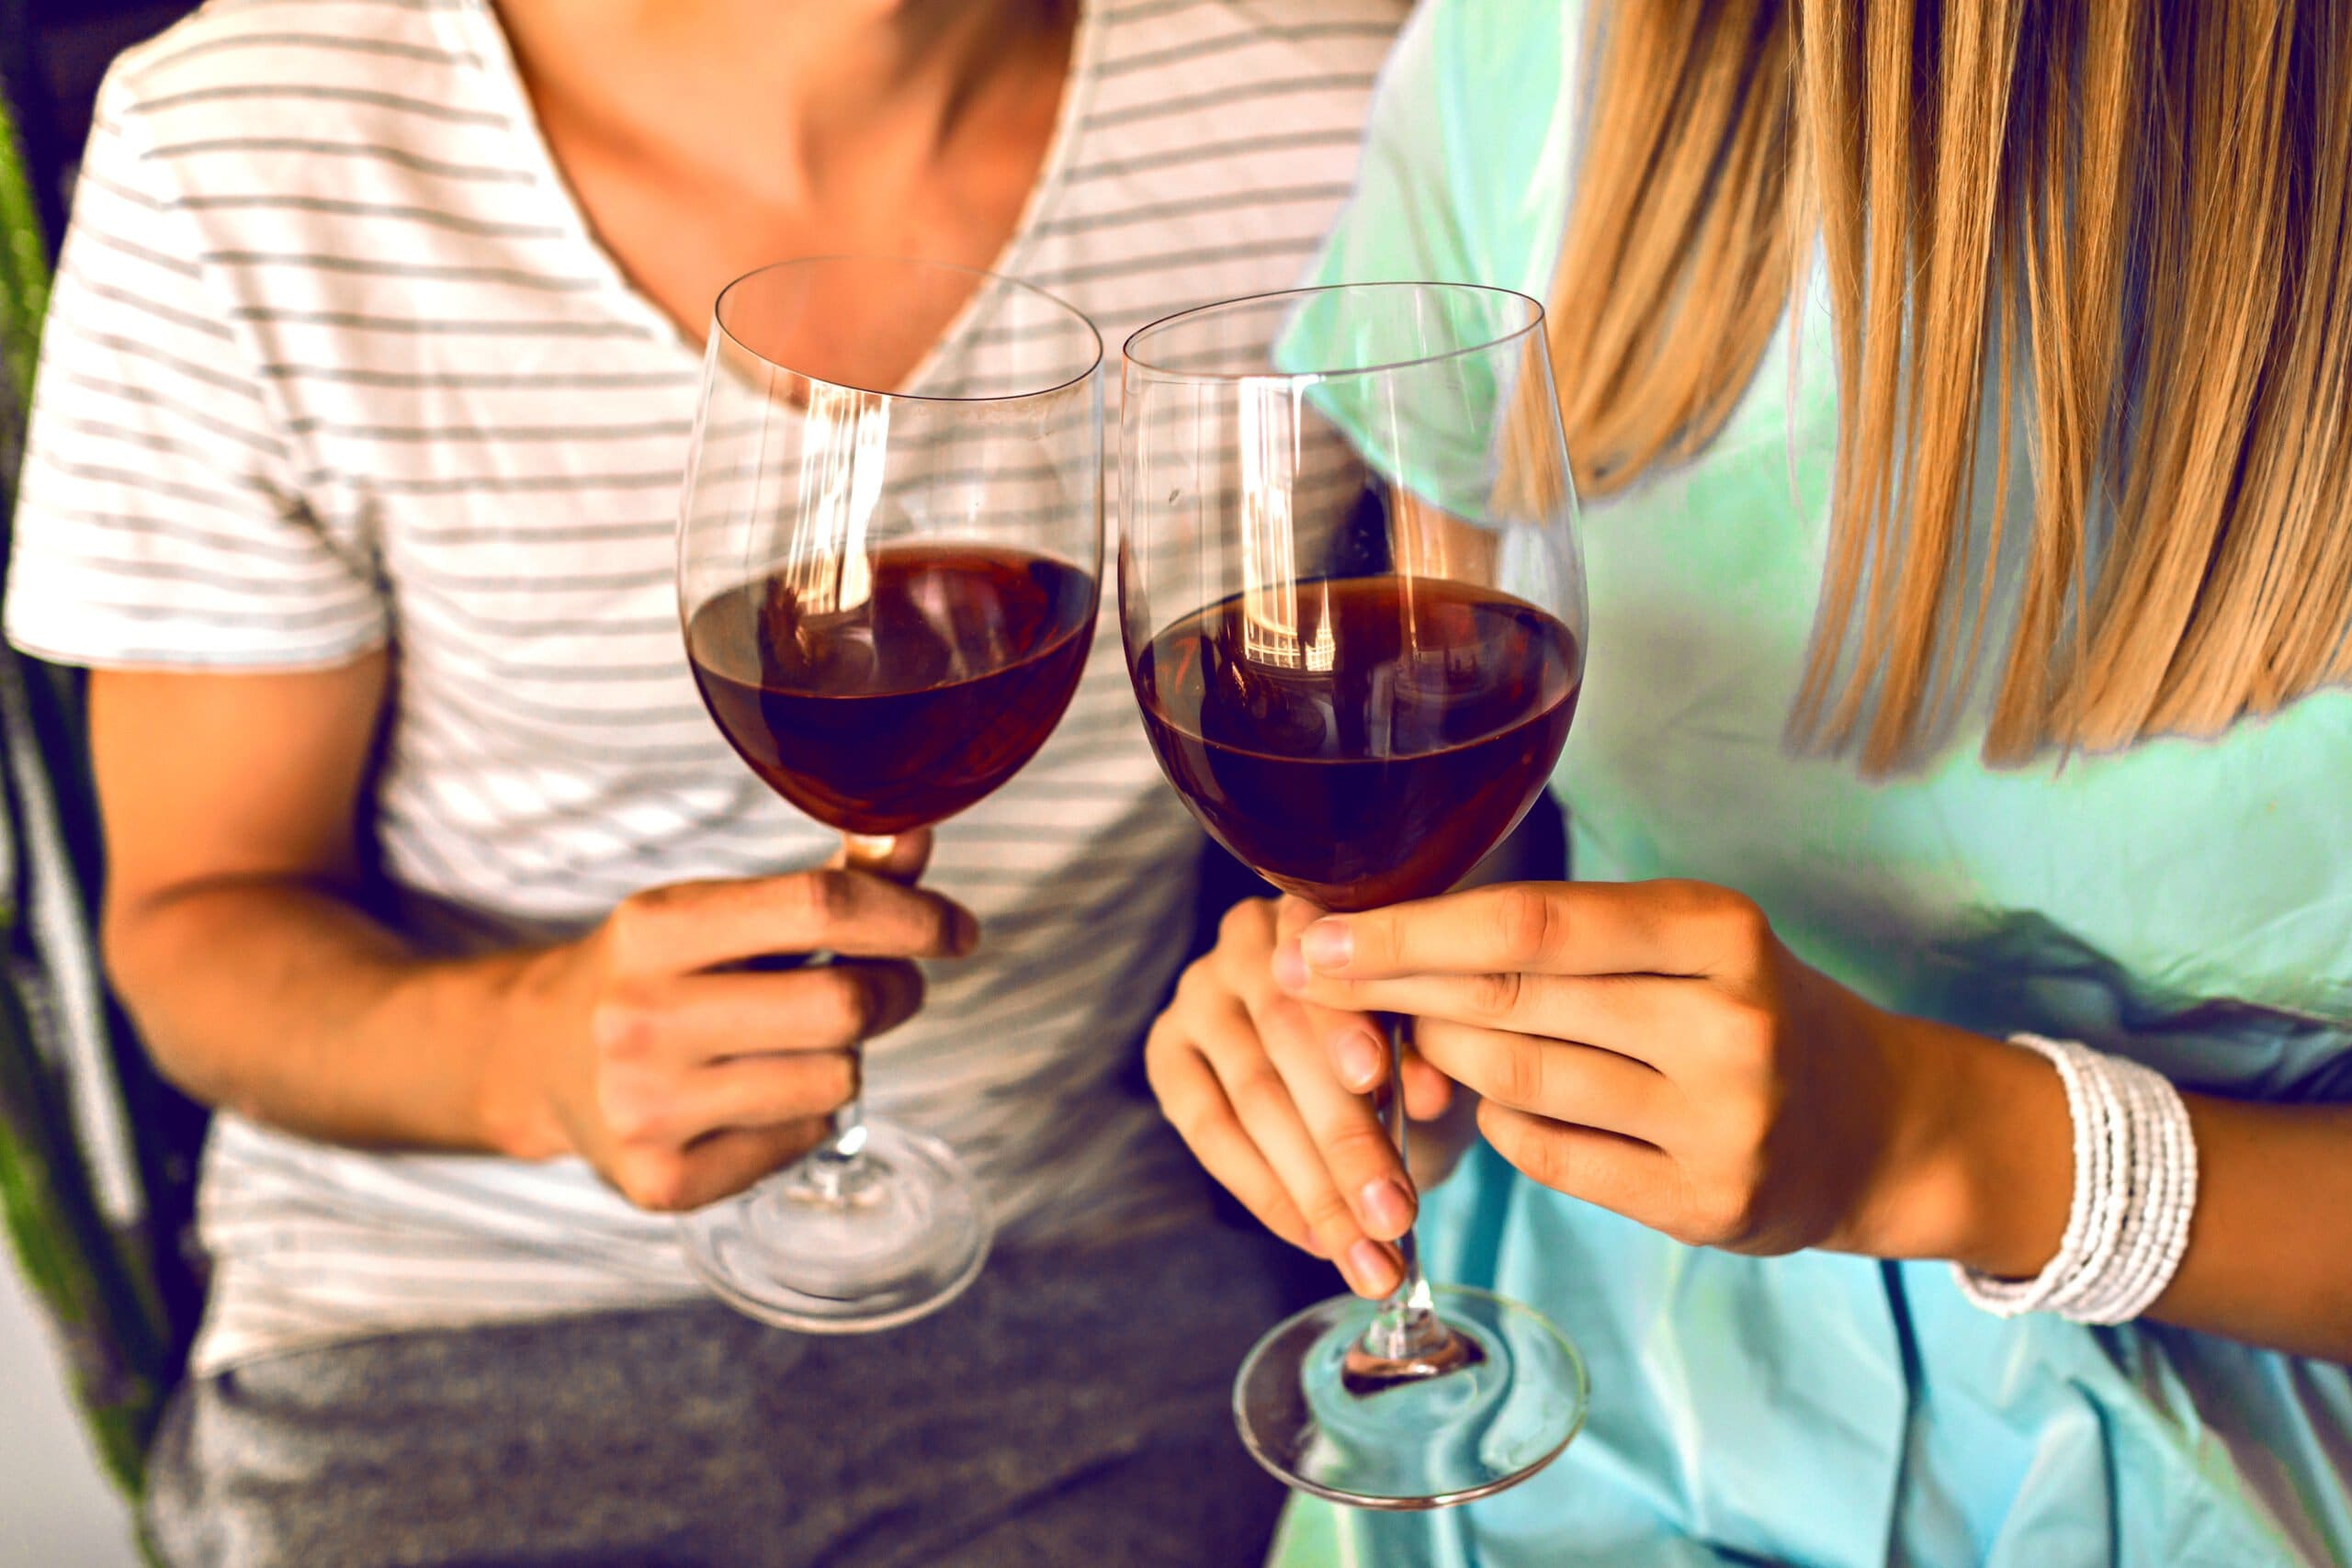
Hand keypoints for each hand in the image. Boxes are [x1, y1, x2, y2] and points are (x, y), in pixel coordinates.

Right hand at [495, 831, 978, 1212]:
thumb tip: (915, 835)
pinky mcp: (662, 1182)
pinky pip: (804, 1141)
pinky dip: (805, 1116)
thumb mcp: (721, 911)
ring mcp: (646, 1108)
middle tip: (885, 989)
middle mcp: (639, 1017)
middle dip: (895, 992)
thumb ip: (829, 883)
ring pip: (836, 1082)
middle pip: (844, 1005)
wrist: (539, 1058)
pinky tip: (754, 1095)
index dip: (911, 915)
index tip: (955, 928)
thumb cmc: (659, 971)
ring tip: (793, 1043)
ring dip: (843, 1058)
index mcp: (655, 927)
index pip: (820, 906)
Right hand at [1144, 896, 1455, 1296]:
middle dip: (1345, 1140)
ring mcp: (1196, 993)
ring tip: (1367, 1251)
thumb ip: (1427, 1051)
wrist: (1346, 1047)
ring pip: (1253, 1098)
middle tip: (1393, 1215)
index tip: (1376, 1079)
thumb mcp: (1425, 1036)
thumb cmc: (1401, 1035)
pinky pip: (1210, 1131)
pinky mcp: (1166, 1052)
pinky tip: (1316, 1237)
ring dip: (1314, 1186)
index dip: (1345, 1022)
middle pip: (1288, 1042)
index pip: (1322, 964)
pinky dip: (1267, 1193)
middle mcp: (1245, 939)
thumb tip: (1430, 1092)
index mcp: (1318, 911)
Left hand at [1275, 879, 2035, 1262]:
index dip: (1408, 930)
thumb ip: (1568, 940)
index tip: (1317, 934)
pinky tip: (1493, 1099)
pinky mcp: (1703, 1203)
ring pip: (1516, 1081)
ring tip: (1417, 1034)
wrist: (1883, 1125)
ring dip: (1442, 1056)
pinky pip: (1546, 1153)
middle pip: (1507, 1000)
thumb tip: (1393, 939)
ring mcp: (1718, 1122)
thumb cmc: (1750, 1009)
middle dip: (1390, 988)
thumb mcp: (1691, 942)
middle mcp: (1724, 1023)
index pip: (1528, 923)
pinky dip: (1500, 1121)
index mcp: (1716, 929)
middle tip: (1308, 980)